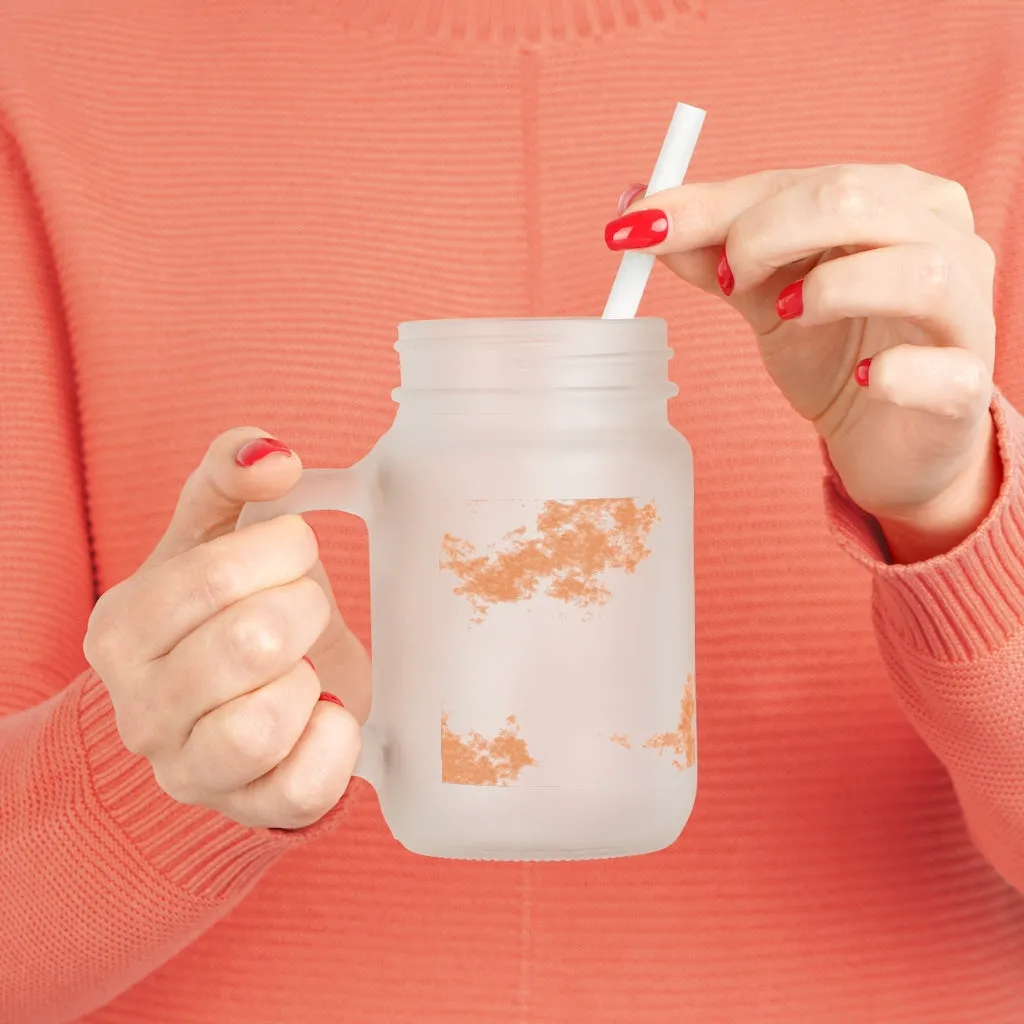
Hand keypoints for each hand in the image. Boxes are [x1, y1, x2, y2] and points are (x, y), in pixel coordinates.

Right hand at [83, 428, 369, 828]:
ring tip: (304, 666)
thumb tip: (272, 453)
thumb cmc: (223, 613)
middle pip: (251, 642)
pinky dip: (335, 740)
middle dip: (304, 610)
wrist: (229, 706)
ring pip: (264, 724)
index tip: (294, 551)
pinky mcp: (248, 810)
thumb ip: (229, 477)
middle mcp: (139, 708)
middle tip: (304, 610)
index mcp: (122, 628)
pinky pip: (303, 787)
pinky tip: (324, 712)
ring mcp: (189, 770)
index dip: (282, 550)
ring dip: (310, 679)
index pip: (215, 574)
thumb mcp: (213, 535)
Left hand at [608, 165, 1000, 559]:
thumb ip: (713, 252)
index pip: (801, 181)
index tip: (640, 229)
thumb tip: (638, 213)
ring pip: (915, 270)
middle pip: (856, 200)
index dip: (715, 205)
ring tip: (787, 316)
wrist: (886, 439)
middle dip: (765, 234)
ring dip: (830, 290)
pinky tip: (864, 380)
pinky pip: (943, 370)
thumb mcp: (764, 295)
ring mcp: (965, 311)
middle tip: (727, 280)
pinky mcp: (968, 386)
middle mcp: (942, 238)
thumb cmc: (834, 352)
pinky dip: (895, 373)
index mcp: (893, 199)